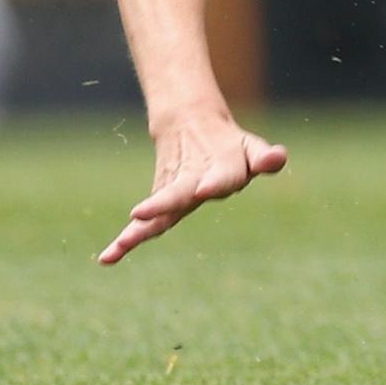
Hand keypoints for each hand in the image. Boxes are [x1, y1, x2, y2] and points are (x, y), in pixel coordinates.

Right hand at [102, 111, 287, 266]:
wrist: (191, 125)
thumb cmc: (231, 146)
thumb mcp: (251, 148)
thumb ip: (266, 157)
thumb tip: (278, 158)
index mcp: (220, 167)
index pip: (221, 177)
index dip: (214, 183)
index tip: (203, 189)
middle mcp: (192, 181)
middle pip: (177, 194)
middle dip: (163, 203)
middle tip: (141, 212)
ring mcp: (171, 193)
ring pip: (155, 212)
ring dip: (138, 228)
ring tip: (122, 244)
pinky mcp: (157, 205)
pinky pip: (141, 225)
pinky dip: (125, 240)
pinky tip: (107, 258)